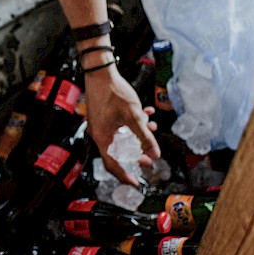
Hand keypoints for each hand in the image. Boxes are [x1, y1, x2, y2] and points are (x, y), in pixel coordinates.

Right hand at [83, 69, 158, 185]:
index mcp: (102, 137)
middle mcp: (98, 133)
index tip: (135, 182)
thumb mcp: (134, 115)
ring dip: (136, 135)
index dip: (124, 175)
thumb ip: (144, 136)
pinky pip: (118, 126)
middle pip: (117, 151)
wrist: (100, 72)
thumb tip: (155, 154)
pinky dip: (131, 123)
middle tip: (147, 157)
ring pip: (120, 137)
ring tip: (150, 127)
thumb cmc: (114, 92)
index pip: (111, 164)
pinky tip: (145, 113)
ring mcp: (99, 124)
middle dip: (135, 153)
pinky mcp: (102, 116)